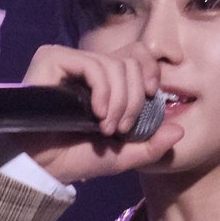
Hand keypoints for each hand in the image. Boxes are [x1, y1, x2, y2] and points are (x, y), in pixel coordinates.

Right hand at [10, 43, 182, 181]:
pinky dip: (103, 91)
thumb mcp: (122, 155)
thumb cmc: (75, 158)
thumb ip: (151, 145)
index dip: (151, 69)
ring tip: (107, 128)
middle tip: (122, 127)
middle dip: (135, 98)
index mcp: (105, 80)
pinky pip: (92, 65)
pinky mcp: (51, 59)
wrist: (40, 167)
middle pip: (130, 59)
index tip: (154, 95)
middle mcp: (87, 66)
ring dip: (119, 102)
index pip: (137, 53)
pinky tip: (96, 114)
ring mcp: (69, 60)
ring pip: (114, 64)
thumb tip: (180, 129)